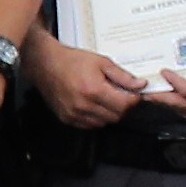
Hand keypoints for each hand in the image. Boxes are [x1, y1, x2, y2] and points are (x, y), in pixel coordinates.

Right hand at [28, 39, 147, 127]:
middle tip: (119, 94)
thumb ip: (122, 76)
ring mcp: (75, 114)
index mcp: (94, 90)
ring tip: (104, 98)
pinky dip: (96, 117)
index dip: (133, 99)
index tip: (133, 94)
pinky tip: (93, 104)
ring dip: (109, 113)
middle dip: (122, 106)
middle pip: (116, 116)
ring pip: (104, 123)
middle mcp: (84, 105)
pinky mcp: (68, 119)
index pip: (124, 105)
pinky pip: (90, 125)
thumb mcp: (101, 62)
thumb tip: (140, 85)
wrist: (45, 64)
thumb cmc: (71, 61)